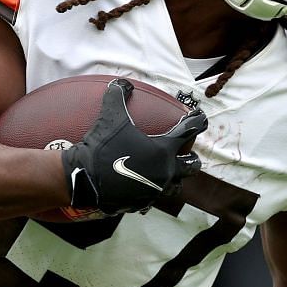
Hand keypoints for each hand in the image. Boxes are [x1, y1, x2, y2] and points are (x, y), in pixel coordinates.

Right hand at [61, 78, 204, 214]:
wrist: (84, 179)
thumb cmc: (102, 147)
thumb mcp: (110, 117)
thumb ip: (118, 96)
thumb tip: (121, 82)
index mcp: (163, 150)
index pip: (188, 132)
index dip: (197, 122)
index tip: (201, 118)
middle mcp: (164, 172)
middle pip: (190, 167)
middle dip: (192, 159)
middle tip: (189, 154)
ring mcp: (154, 191)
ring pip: (174, 187)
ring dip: (175, 179)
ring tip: (171, 174)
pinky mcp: (140, 203)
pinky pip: (152, 199)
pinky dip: (151, 192)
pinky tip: (144, 188)